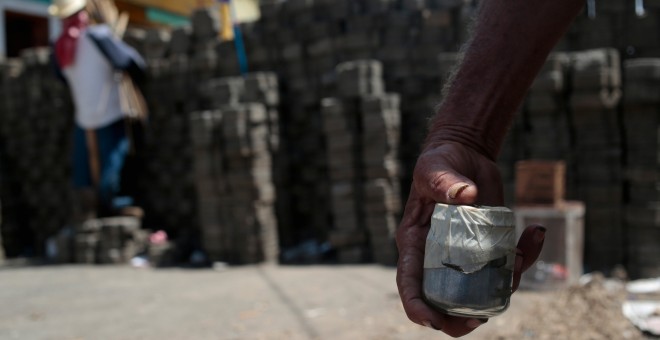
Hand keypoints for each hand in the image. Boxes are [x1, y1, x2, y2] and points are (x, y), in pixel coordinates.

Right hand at [395, 143, 544, 336]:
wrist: (465, 158)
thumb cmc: (440, 162)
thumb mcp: (433, 167)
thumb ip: (443, 180)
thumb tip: (465, 195)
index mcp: (415, 244)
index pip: (409, 282)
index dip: (417, 307)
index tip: (432, 321)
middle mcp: (438, 258)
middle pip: (443, 301)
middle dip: (459, 319)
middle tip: (480, 320)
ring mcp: (466, 257)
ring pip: (483, 290)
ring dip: (505, 286)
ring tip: (521, 257)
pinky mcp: (489, 249)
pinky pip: (508, 265)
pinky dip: (527, 255)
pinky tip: (536, 231)